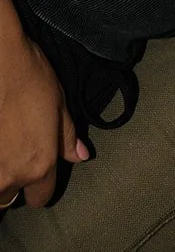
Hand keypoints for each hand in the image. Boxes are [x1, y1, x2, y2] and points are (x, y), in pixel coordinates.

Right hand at [0, 34, 87, 209]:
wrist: (1, 62)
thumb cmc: (31, 79)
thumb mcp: (59, 106)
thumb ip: (66, 137)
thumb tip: (80, 155)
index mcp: (39, 165)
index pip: (41, 198)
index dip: (42, 185)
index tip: (39, 172)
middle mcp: (9, 176)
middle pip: (10, 198)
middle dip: (14, 182)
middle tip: (15, 155)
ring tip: (4, 149)